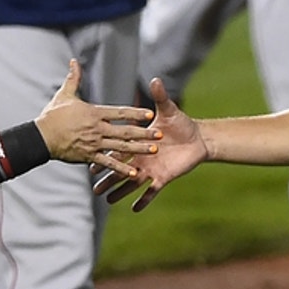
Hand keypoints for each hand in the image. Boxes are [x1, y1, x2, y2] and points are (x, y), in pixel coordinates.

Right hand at [35, 60, 160, 177]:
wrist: (40, 137)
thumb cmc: (52, 115)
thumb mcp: (64, 94)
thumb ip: (73, 78)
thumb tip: (74, 61)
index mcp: (94, 113)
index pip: (119, 112)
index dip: (135, 113)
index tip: (150, 113)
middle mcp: (97, 129)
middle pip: (125, 131)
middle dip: (144, 133)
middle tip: (160, 134)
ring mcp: (93, 144)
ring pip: (120, 148)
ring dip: (138, 149)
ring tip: (153, 150)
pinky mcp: (88, 156)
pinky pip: (107, 163)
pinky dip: (120, 168)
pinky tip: (133, 173)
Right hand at [92, 77, 207, 210]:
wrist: (198, 138)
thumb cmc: (180, 123)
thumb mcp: (168, 110)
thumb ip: (160, 97)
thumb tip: (155, 79)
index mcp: (137, 144)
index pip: (116, 151)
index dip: (104, 157)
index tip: (91, 164)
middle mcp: (141, 159)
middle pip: (120, 171)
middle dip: (107, 180)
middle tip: (93, 189)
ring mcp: (151, 170)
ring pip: (132, 183)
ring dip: (120, 192)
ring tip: (107, 201)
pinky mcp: (163, 178)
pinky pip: (152, 192)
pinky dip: (144, 200)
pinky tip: (135, 209)